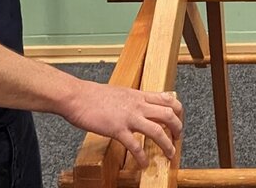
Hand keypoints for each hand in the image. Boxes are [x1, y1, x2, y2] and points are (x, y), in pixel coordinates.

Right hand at [67, 81, 183, 166]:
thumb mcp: (120, 92)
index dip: (178, 110)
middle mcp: (138, 105)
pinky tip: (143, 164)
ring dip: (166, 144)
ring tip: (169, 154)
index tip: (179, 120)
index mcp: (138, 95)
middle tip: (177, 138)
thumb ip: (133, 99)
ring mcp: (129, 117)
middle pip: (168, 114)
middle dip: (178, 128)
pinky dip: (142, 157)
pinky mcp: (117, 129)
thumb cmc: (93, 95)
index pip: (167, 99)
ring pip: (157, 130)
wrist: (76, 96)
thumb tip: (141, 106)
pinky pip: (135, 146)